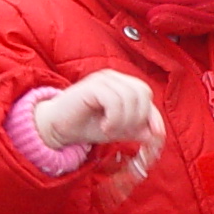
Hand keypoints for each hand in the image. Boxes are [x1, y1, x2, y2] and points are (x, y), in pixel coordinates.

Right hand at [34, 71, 166, 174]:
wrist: (57, 128)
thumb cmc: (87, 125)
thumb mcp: (118, 129)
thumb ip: (137, 128)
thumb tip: (155, 133)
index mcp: (121, 83)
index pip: (146, 93)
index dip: (153, 115)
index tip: (155, 136)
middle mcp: (113, 77)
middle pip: (142, 92)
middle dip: (136, 118)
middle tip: (121, 131)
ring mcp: (102, 79)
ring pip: (130, 97)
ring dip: (123, 121)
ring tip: (109, 130)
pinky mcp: (92, 86)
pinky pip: (115, 101)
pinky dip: (114, 119)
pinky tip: (104, 126)